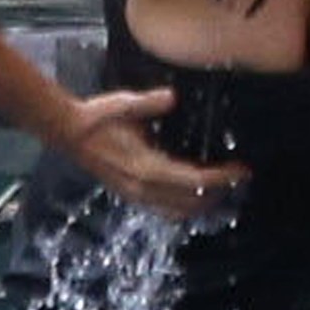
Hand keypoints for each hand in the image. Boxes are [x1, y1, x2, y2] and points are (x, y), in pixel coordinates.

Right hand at [62, 87, 250, 218]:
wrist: (67, 132)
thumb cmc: (97, 116)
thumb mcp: (124, 104)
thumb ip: (150, 103)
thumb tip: (172, 97)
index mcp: (145, 168)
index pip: (194, 182)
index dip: (221, 179)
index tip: (241, 171)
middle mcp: (143, 188)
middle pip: (191, 203)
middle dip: (219, 193)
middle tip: (238, 177)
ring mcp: (136, 195)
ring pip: (178, 212)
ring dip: (203, 203)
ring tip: (222, 186)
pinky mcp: (131, 195)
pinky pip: (164, 210)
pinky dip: (185, 206)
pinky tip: (194, 192)